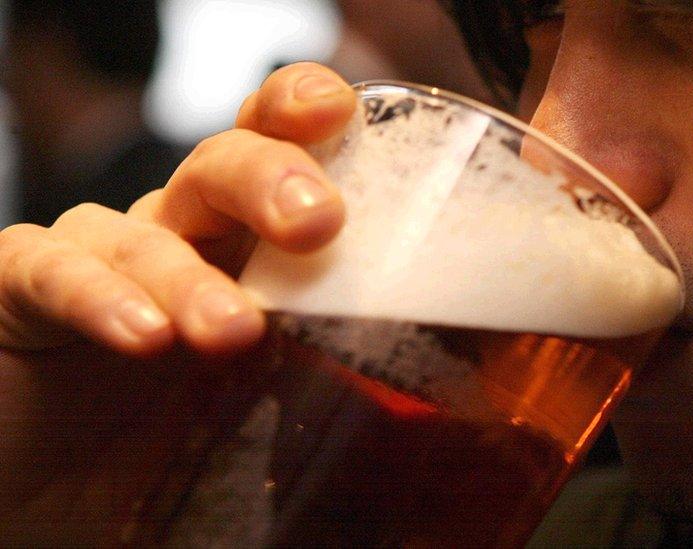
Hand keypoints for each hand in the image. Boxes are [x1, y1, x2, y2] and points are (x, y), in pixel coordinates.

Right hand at [0, 63, 356, 541]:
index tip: (340, 112)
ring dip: (189, 274)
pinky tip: (141, 336)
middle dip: (269, 178)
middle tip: (317, 223)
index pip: (277, 158)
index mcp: (245, 254)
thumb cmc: (172, 451)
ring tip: (231, 332)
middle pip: (220, 170)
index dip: (302, 120)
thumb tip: (439, 409)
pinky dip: (95, 296)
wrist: (52, 499)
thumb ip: (333, 388)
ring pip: (142, 227)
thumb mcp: (269, 415)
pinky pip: (50, 270)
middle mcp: (176, 241)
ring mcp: (98, 261)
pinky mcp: (19, 292)